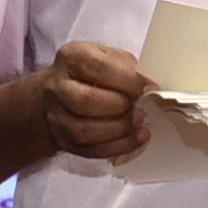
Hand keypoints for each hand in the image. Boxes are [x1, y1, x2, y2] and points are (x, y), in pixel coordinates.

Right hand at [43, 40, 153, 163]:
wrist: (60, 92)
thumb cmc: (91, 72)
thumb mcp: (108, 57)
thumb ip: (127, 69)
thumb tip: (151, 88)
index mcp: (72, 57)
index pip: (98, 68)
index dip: (128, 81)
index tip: (150, 88)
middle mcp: (58, 86)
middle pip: (85, 101)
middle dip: (119, 107)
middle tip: (141, 109)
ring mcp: (56, 115)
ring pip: (83, 131)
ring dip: (118, 131)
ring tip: (140, 125)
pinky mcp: (62, 138)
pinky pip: (88, 150)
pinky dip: (116, 147)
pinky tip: (134, 139)